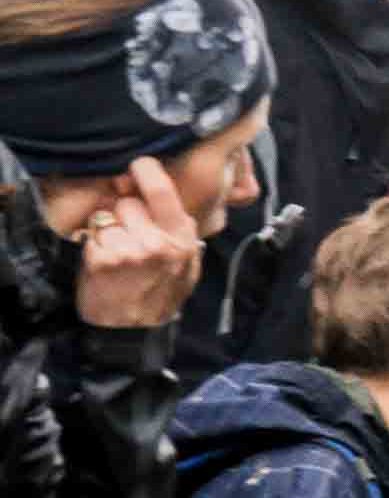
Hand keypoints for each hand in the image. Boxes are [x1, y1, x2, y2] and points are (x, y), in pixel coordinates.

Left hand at [74, 159, 205, 329]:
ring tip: (116, 252)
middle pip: (128, 203)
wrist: (132, 331)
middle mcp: (158, 243)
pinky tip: (103, 262)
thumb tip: (170, 198)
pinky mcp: (103, 259)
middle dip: (124, 214)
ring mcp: (130, 251)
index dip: (145, 171)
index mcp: (182, 240)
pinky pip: (92, 234)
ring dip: (107, 231)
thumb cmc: (159, 297)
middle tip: (129, 235)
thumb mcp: (187, 267)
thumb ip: (182, 233)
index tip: (137, 167)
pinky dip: (92, 245)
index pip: (160, 189)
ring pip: (107, 217)